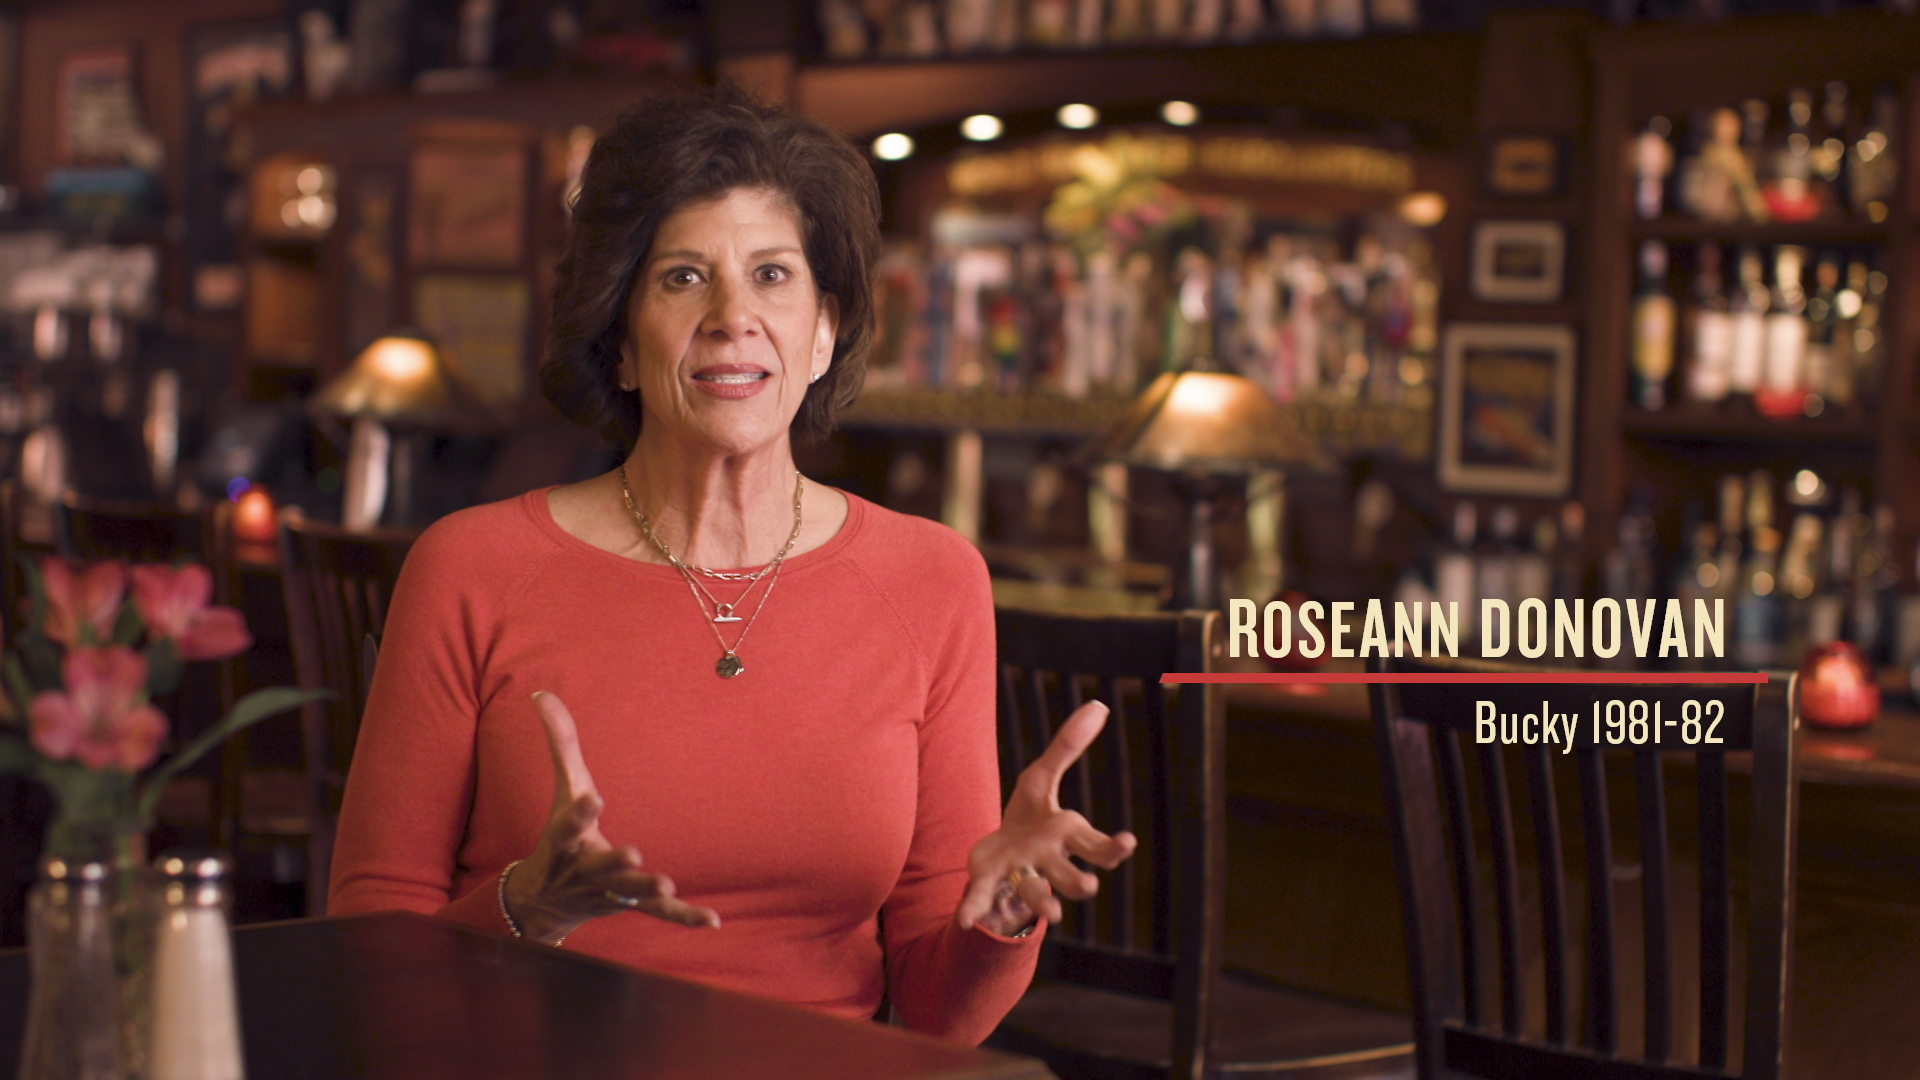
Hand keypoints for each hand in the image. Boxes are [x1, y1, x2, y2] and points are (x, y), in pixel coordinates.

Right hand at [503, 692, 720, 942]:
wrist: (545, 899)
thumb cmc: (561, 835)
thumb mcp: (563, 790)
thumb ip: (561, 743)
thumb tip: (541, 692)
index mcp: (566, 838)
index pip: (569, 824)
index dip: (579, 813)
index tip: (592, 799)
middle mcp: (585, 868)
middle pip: (599, 865)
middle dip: (614, 862)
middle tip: (633, 855)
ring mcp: (609, 891)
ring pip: (628, 894)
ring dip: (645, 891)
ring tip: (665, 884)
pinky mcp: (631, 905)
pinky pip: (660, 914)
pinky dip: (684, 917)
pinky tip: (712, 921)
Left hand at [956, 701, 1137, 935]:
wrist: (998, 853)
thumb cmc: (1030, 816)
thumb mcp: (1043, 776)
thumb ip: (1067, 745)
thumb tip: (1099, 705)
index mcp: (1065, 838)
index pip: (1098, 848)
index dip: (1113, 848)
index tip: (1127, 842)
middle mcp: (1048, 863)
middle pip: (1071, 878)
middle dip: (1079, 882)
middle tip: (1088, 886)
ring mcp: (1019, 877)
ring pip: (1036, 894)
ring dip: (1043, 901)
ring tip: (1050, 911)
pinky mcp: (988, 885)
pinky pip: (984, 900)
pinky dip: (975, 910)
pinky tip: (963, 918)